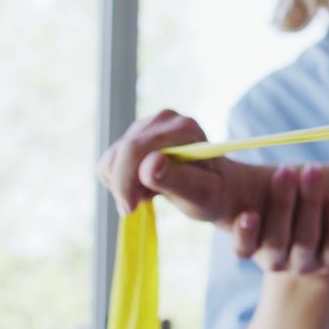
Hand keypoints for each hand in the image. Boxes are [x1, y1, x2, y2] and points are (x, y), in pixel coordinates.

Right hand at [96, 109, 265, 227]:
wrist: (217, 186)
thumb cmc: (212, 193)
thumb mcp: (200, 194)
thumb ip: (175, 179)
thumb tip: (151, 163)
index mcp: (184, 129)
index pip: (136, 148)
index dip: (125, 181)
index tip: (131, 208)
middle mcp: (165, 119)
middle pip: (121, 152)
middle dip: (123, 185)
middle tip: (137, 207)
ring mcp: (149, 125)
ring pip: (112, 158)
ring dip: (123, 184)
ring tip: (151, 194)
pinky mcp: (136, 135)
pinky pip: (111, 161)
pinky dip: (122, 180)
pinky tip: (145, 186)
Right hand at [231, 165, 328, 278]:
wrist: (308, 254)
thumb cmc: (275, 217)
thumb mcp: (257, 206)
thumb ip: (242, 189)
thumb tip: (214, 154)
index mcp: (252, 249)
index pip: (243, 248)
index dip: (245, 234)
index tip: (249, 213)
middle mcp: (276, 261)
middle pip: (277, 240)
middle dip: (282, 203)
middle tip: (285, 170)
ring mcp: (303, 264)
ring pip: (306, 239)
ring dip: (310, 203)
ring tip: (313, 170)